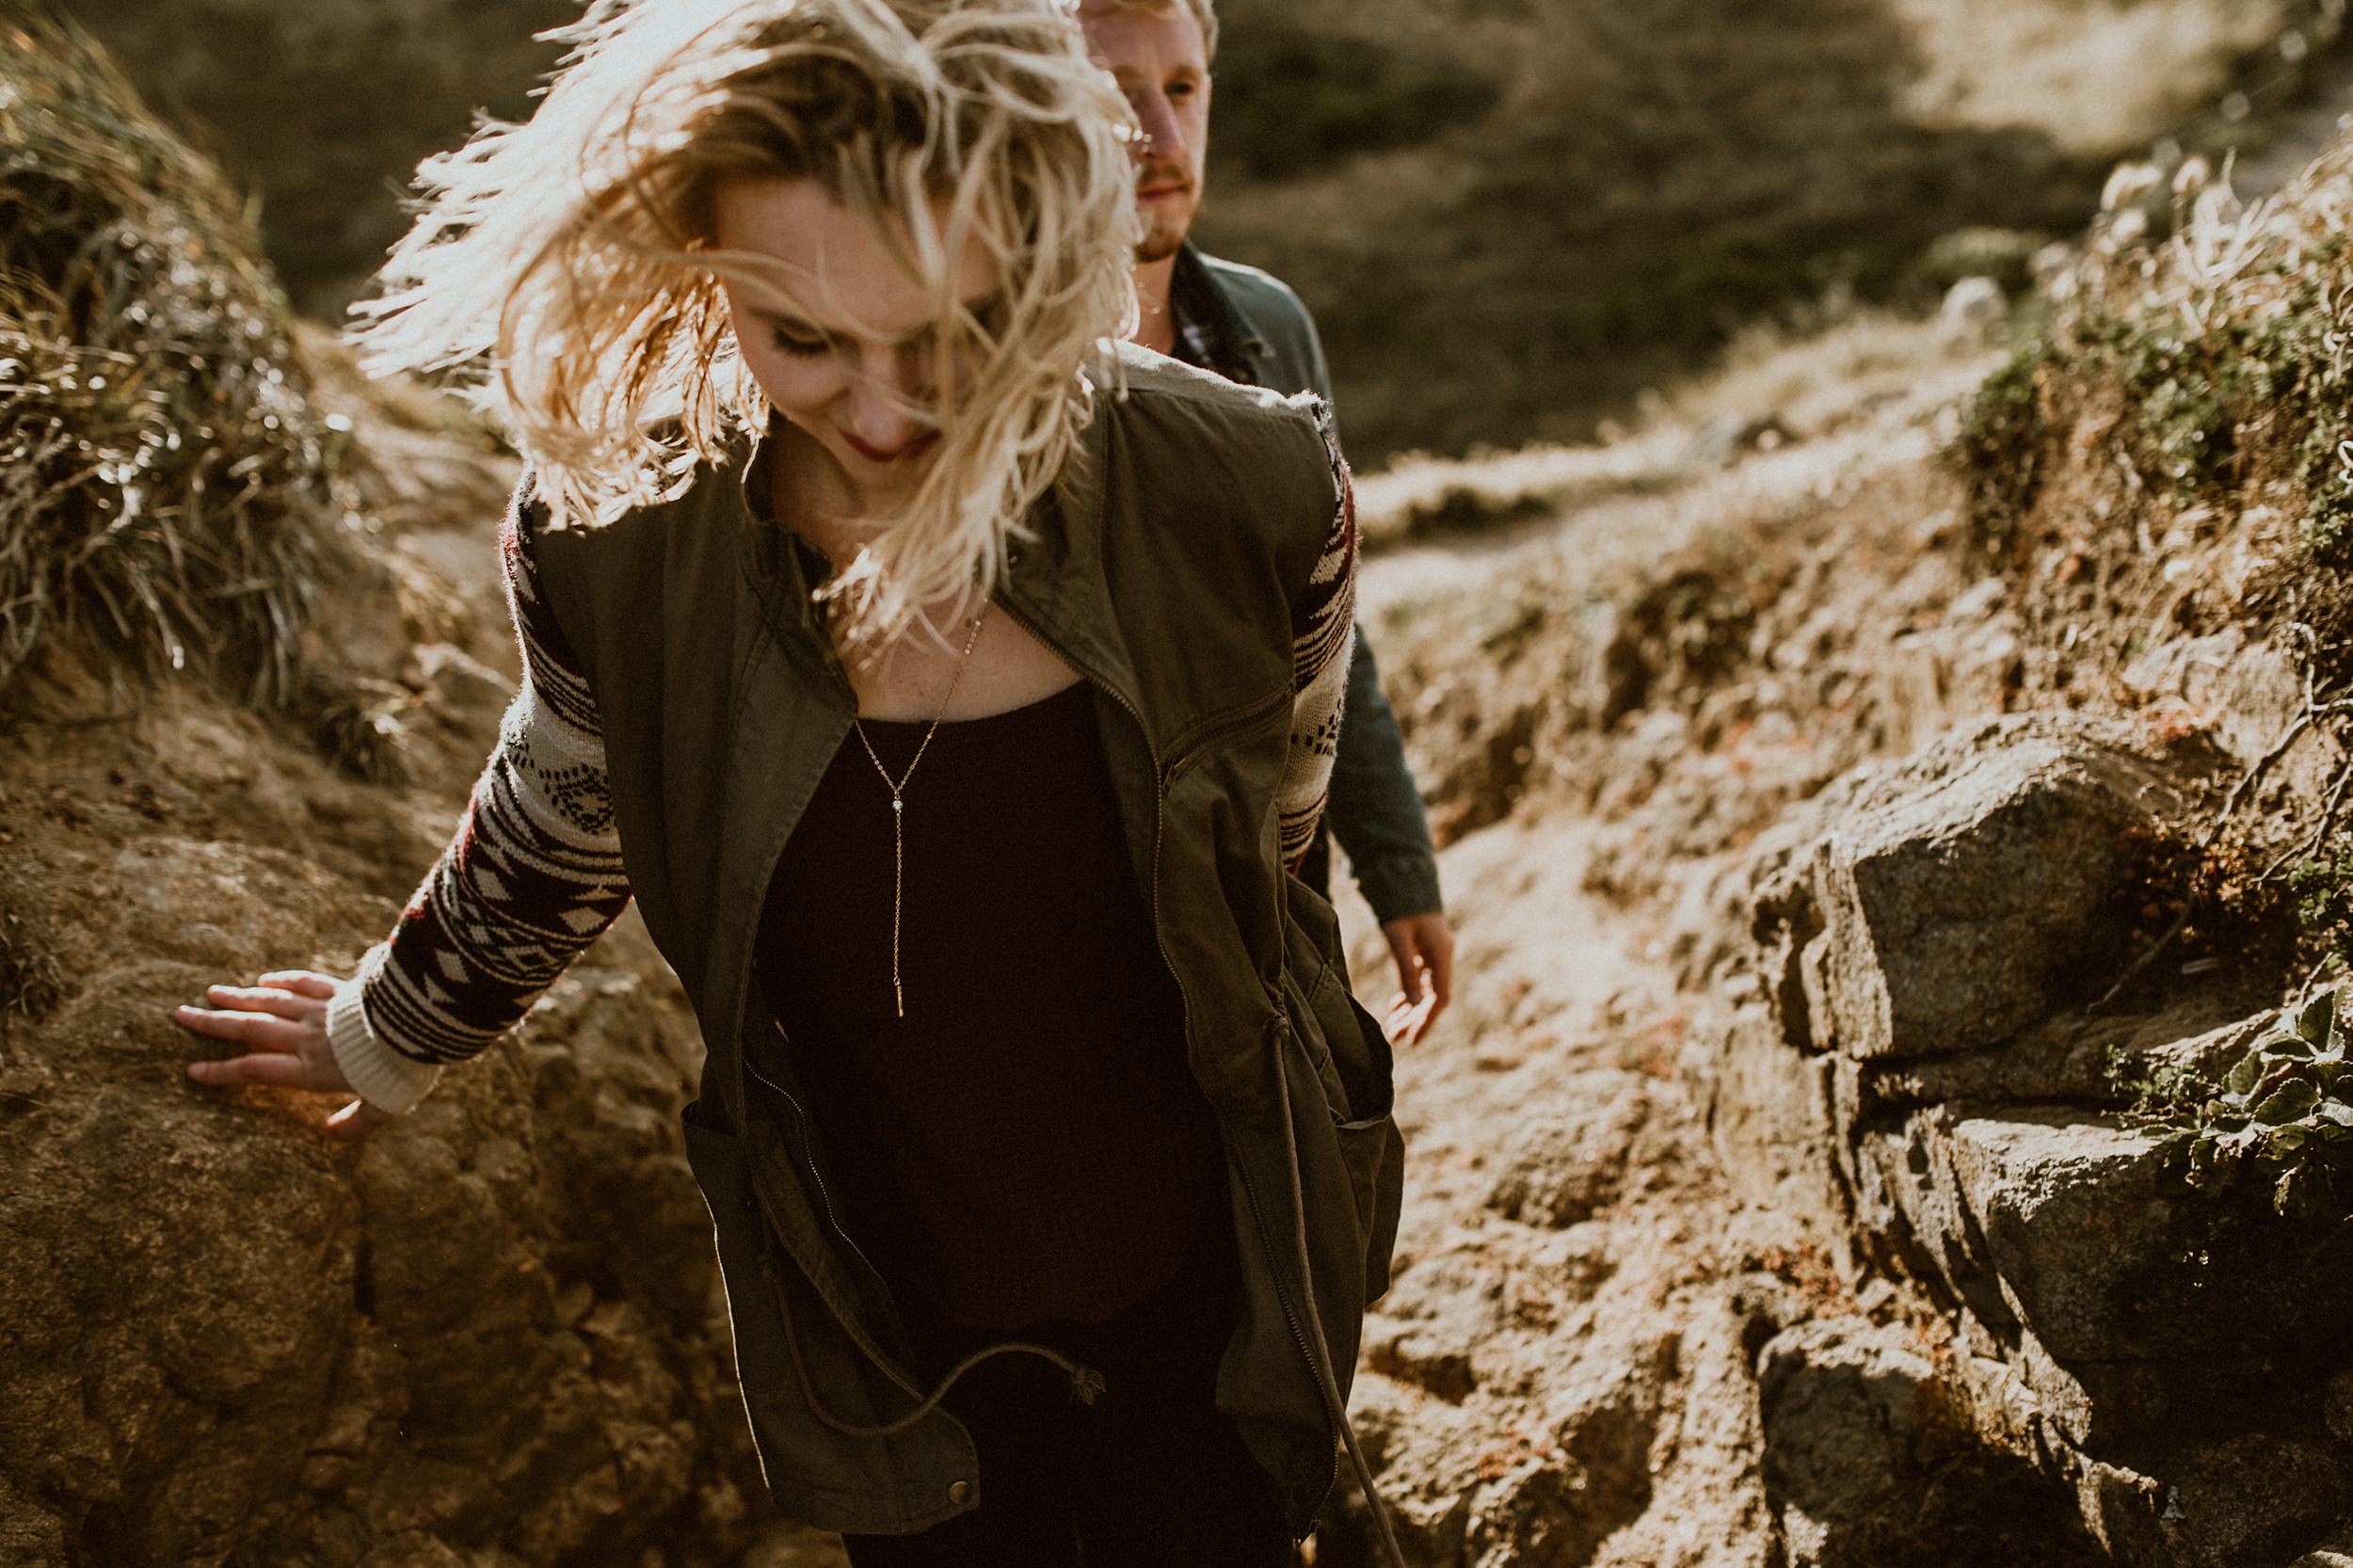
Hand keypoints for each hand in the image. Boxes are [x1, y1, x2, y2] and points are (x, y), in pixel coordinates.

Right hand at [175, 971, 389, 1141]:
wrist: (423, 1026)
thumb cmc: (402, 1073)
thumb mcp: (382, 1108)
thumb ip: (354, 1123)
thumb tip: (330, 1136)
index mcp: (310, 1070)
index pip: (254, 1070)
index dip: (221, 1072)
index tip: (192, 1071)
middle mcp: (307, 1038)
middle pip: (250, 1029)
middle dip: (213, 1024)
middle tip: (180, 1015)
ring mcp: (322, 1011)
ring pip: (271, 1001)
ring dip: (238, 997)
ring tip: (210, 992)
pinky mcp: (342, 990)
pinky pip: (306, 983)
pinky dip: (284, 981)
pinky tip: (266, 980)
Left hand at [1379, 913, 1454, 1046]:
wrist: (1404, 878)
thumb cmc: (1400, 907)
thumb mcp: (1399, 939)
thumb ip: (1406, 970)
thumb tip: (1412, 1005)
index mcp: (1442, 954)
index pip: (1439, 998)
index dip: (1426, 1021)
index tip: (1411, 1040)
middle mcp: (1443, 956)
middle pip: (1433, 998)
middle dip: (1415, 1020)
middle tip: (1394, 1038)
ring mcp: (1436, 953)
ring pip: (1426, 991)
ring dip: (1411, 1010)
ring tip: (1392, 1028)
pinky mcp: (1427, 950)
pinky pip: (1422, 980)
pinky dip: (1409, 994)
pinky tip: (1395, 1006)